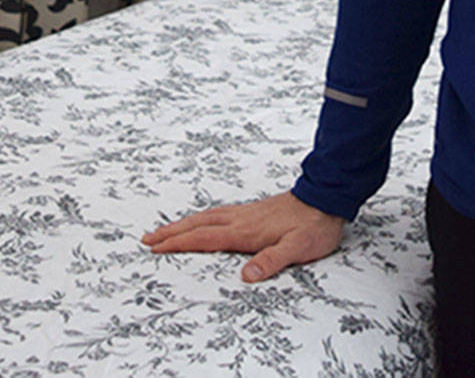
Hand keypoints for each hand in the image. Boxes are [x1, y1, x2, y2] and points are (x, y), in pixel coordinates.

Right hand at [143, 191, 345, 282]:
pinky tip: (200, 222)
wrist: (326, 199)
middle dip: (171, 233)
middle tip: (148, 239)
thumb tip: (247, 276)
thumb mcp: (298, 248)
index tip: (157, 248)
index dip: (180, 244)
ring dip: (182, 224)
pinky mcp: (251, 211)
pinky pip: (216, 214)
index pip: (205, 238)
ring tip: (164, 231)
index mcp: (246, 231)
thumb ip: (271, 261)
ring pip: (205, 217)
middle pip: (197, 225)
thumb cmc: (313, 226)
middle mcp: (240, 219)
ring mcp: (245, 213)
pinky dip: (199, 219)